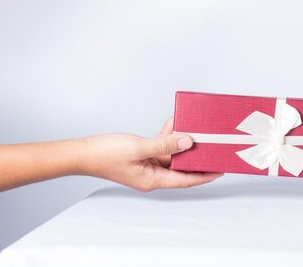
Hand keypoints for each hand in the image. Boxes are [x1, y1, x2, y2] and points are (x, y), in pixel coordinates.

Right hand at [78, 117, 223, 191]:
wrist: (82, 152)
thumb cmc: (105, 154)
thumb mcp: (139, 147)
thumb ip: (165, 144)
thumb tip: (188, 142)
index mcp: (153, 179)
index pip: (185, 179)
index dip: (205, 175)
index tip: (221, 168)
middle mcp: (152, 174)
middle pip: (181, 166)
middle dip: (197, 155)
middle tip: (214, 144)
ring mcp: (147, 164)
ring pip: (172, 152)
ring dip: (182, 140)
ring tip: (197, 128)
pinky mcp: (141, 154)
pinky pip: (160, 144)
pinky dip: (168, 134)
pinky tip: (174, 121)